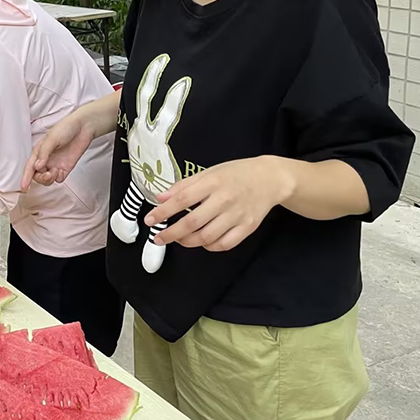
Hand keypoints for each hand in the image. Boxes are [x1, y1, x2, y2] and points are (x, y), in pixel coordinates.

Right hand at [22, 110, 96, 189]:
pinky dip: (58, 178)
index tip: (23, 187)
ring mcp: (56, 164)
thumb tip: (37, 166)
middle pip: (37, 175)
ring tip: (55, 172)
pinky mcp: (66, 168)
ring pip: (47, 179)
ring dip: (49, 179)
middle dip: (40, 178)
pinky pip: (59, 179)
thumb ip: (44, 153)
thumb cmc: (66, 128)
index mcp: (39, 151)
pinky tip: (61, 172)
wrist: (84, 128)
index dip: (25, 177)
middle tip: (48, 174)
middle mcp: (46, 159)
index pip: (30, 167)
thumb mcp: (52, 138)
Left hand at [145, 156, 287, 251]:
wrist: (270, 179)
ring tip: (179, 239)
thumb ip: (184, 186)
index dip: (163, 212)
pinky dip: (209, 246)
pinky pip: (225, 244)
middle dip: (171, 233)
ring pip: (207, 237)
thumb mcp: (208, 172)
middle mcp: (224, 200)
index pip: (181, 200)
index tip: (149, 220)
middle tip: (158, 238)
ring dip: (188, 241)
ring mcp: (237, 215)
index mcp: (212, 183)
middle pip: (192, 222)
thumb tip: (161, 198)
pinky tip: (202, 242)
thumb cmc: (236, 174)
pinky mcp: (248, 227)